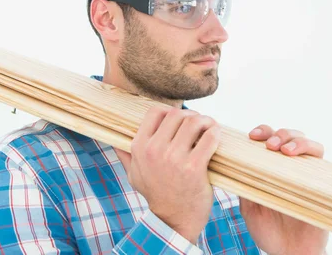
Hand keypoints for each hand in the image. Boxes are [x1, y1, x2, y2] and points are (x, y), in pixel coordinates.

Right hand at [116, 107, 221, 243]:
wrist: (172, 220)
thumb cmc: (155, 194)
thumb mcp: (133, 175)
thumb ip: (125, 155)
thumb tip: (115, 139)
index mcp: (139, 147)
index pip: (155, 111)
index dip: (170, 111)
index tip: (180, 120)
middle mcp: (154, 150)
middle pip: (177, 114)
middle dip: (191, 116)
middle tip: (198, 125)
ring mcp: (174, 158)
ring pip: (194, 122)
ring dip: (205, 121)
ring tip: (209, 128)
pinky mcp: (193, 167)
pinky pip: (209, 137)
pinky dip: (215, 132)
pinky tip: (215, 135)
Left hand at [240, 125, 331, 254]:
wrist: (287, 254)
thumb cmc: (268, 231)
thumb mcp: (249, 207)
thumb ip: (244, 186)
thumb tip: (234, 165)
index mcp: (275, 166)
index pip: (273, 138)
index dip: (265, 131)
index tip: (253, 137)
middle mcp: (295, 167)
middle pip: (295, 137)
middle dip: (282, 135)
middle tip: (271, 146)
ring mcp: (313, 178)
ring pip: (315, 148)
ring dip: (302, 143)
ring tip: (287, 152)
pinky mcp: (330, 191)